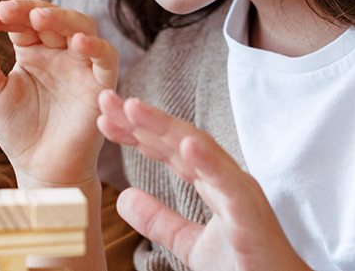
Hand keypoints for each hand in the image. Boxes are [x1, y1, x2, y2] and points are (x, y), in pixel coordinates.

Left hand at [0, 0, 118, 187]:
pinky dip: (96, 46)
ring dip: (62, 19)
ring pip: (82, 27)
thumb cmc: (19, 132)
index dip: (7, 14)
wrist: (41, 170)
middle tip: (7, 11)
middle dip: (31, 9)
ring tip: (39, 18)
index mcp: (33, 51)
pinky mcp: (101, 84)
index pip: (23, 21)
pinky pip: (106, 57)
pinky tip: (78, 43)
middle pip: (53, 16)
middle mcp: (59, 53)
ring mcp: (81, 66)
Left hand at [97, 93, 312, 270]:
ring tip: (134, 108)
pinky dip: (208, 159)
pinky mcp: (250, 211)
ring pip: (200, 148)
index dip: (136, 132)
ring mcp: (239, 190)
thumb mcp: (190, 245)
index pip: (169, 150)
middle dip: (142, 119)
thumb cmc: (246, 267)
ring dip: (166, 126)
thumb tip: (124, 198)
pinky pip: (228, 181)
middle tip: (106, 100)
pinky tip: (185, 142)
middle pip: (178, 139)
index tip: (104, 119)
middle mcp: (226, 178)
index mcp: (212, 183)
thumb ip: (160, 220)